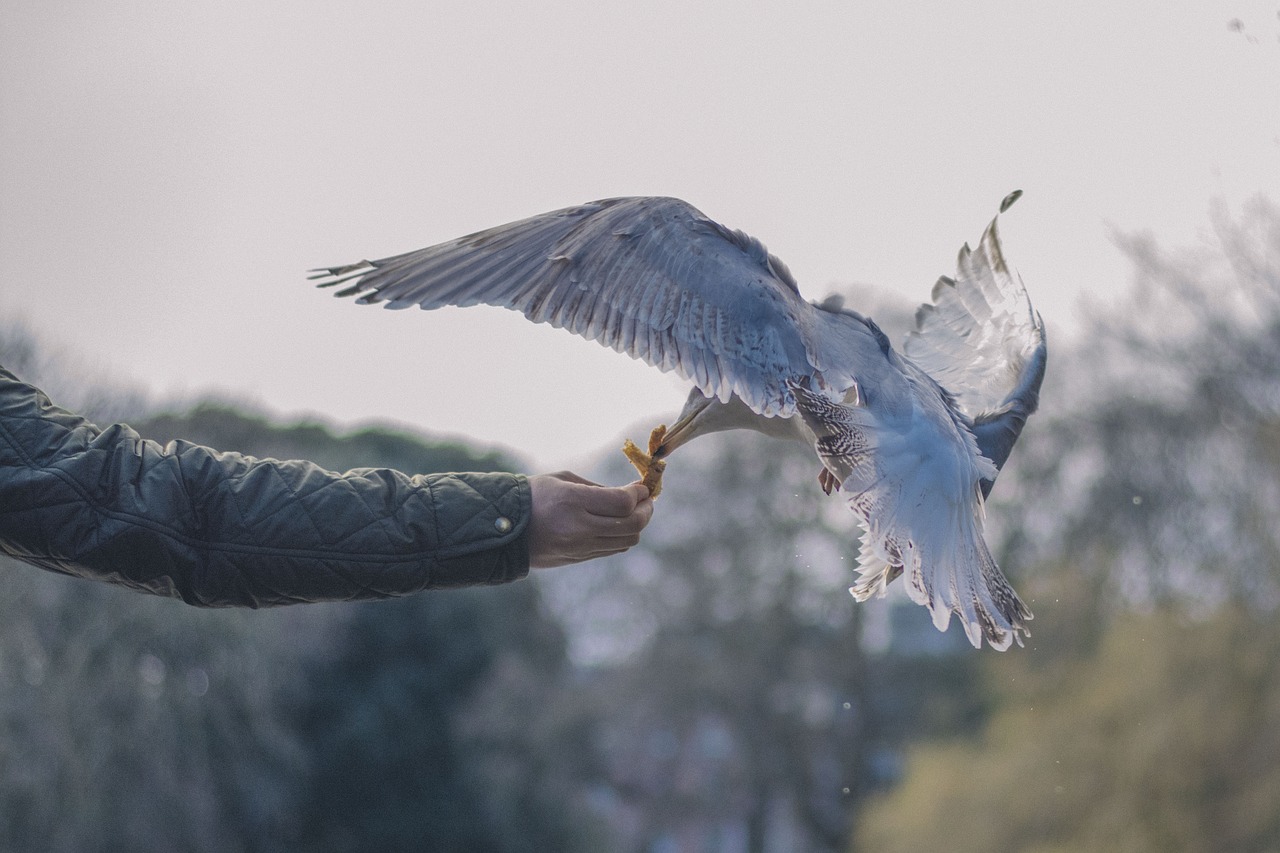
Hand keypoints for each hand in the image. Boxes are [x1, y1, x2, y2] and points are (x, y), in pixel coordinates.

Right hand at [527, 472, 653, 567]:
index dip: (639, 494)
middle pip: (632, 524)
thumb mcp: (563, 480)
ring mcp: (579, 547)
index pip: (622, 502)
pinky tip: (620, 524)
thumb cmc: (533, 496)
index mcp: (572, 502)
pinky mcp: (578, 558)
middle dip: (646, 510)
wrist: (503, 528)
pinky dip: (623, 536)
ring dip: (638, 525)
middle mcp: (578, 528)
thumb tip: (630, 494)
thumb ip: (598, 488)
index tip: (642, 487)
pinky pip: (613, 549)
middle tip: (647, 499)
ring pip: (627, 540)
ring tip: (636, 511)